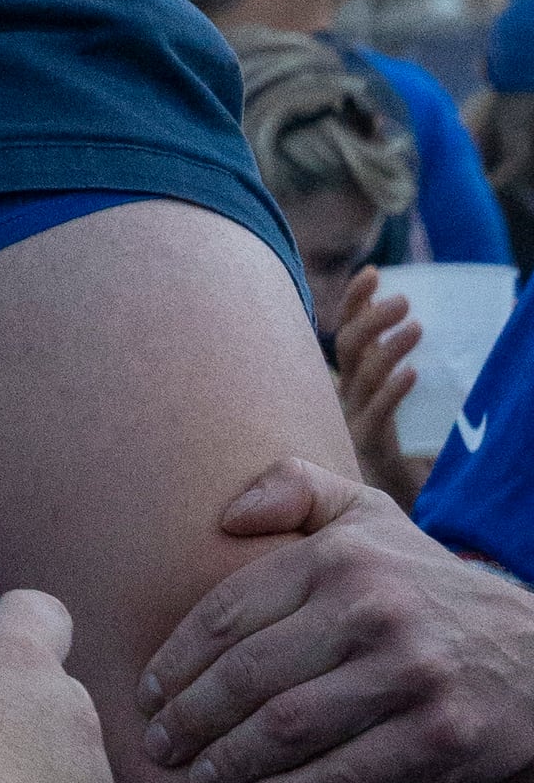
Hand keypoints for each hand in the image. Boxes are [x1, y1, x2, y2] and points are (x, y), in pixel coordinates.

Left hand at [139, 463, 533, 782]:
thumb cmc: (425, 587)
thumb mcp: (371, 517)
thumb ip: (295, 488)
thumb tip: (223, 513)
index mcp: (341, 559)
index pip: (229, 613)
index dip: (176, 661)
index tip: (146, 696)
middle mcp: (373, 611)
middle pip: (249, 675)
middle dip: (190, 718)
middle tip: (158, 748)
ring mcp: (411, 675)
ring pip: (289, 728)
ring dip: (230, 762)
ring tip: (199, 781)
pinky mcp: (441, 737)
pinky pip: (346, 776)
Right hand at [328, 263, 430, 506]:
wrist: (392, 510)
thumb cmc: (401, 456)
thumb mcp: (401, 404)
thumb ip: (404, 373)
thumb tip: (440, 331)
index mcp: (349, 382)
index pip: (345, 332)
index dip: (355, 301)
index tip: (374, 272)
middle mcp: (342, 399)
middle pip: (347, 348)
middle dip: (371, 317)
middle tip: (405, 300)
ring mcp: (350, 424)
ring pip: (362, 376)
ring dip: (388, 347)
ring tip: (417, 327)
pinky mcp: (365, 450)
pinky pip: (376, 415)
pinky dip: (392, 390)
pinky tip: (412, 374)